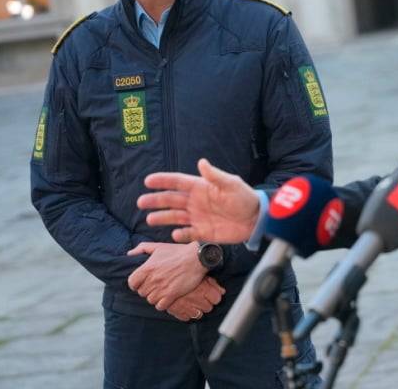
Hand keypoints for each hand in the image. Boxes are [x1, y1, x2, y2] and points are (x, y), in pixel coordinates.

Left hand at [126, 242, 205, 310]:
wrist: (196, 258)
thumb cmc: (177, 251)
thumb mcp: (158, 246)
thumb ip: (141, 248)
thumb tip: (129, 253)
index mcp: (147, 268)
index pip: (132, 283)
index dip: (135, 284)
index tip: (142, 282)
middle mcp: (152, 279)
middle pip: (141, 292)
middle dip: (147, 289)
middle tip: (155, 286)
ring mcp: (162, 288)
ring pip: (150, 300)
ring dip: (155, 297)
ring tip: (161, 291)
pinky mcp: (172, 295)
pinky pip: (160, 306)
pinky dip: (162, 304)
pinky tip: (167, 298)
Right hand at [138, 158, 260, 243]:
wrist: (256, 219)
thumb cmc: (245, 198)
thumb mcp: (231, 184)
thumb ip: (215, 176)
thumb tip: (201, 162)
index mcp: (201, 187)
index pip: (178, 182)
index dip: (163, 181)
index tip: (148, 180)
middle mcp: (196, 202)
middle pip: (171, 200)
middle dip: (156, 200)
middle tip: (141, 202)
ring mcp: (198, 217)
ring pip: (175, 217)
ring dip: (162, 218)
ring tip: (150, 219)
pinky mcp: (203, 232)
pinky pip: (188, 234)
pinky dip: (181, 235)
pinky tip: (175, 235)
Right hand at [166, 277, 225, 320]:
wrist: (160, 271)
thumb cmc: (181, 269)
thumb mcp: (197, 272)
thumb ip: (212, 283)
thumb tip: (222, 291)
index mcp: (203, 288)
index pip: (217, 298)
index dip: (215, 296)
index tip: (212, 295)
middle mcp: (196, 298)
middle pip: (208, 307)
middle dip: (206, 303)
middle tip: (201, 297)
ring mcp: (185, 305)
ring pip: (198, 314)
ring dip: (196, 309)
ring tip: (192, 302)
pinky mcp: (175, 310)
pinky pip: (185, 317)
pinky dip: (185, 313)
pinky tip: (184, 306)